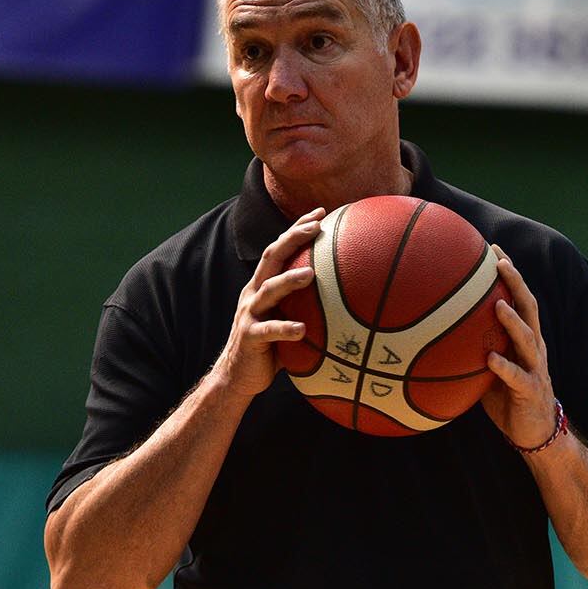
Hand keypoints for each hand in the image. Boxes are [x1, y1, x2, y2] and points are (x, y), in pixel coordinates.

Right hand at [211, 207, 324, 397]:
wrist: (237, 376)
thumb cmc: (271, 348)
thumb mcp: (288, 320)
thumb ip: (308, 307)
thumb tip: (350, 301)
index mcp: (263, 285)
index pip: (280, 249)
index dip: (297, 229)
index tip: (320, 212)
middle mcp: (254, 293)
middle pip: (272, 257)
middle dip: (293, 238)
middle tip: (316, 227)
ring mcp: (250, 314)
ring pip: (268, 289)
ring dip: (289, 280)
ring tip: (311, 274)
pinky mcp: (249, 337)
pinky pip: (268, 331)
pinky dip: (285, 329)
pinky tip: (302, 330)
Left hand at [482, 244, 560, 449]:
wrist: (535, 433)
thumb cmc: (506, 397)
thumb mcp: (488, 367)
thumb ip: (472, 347)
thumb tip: (433, 332)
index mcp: (524, 338)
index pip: (519, 297)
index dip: (510, 272)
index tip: (493, 247)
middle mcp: (533, 347)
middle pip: (529, 307)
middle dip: (516, 282)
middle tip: (500, 262)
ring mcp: (535, 368)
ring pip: (528, 338)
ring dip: (513, 321)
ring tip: (498, 305)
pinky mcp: (530, 390)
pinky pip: (516, 377)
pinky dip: (503, 366)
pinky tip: (490, 358)